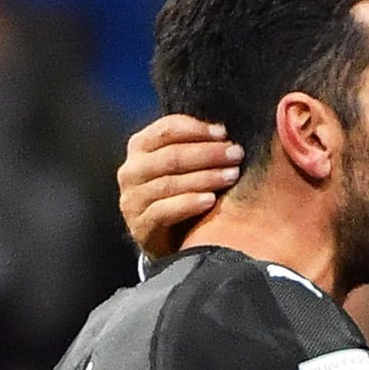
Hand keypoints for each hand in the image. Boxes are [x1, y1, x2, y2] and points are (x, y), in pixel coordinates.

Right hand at [117, 114, 243, 257]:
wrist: (170, 240)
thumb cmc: (183, 192)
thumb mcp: (186, 165)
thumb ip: (197, 145)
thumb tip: (227, 130)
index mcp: (141, 147)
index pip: (166, 129)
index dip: (196, 129)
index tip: (225, 133)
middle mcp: (132, 171)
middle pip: (170, 156)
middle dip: (208, 153)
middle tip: (236, 154)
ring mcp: (132, 199)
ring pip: (168, 183)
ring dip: (205, 177)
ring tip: (232, 176)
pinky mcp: (139, 226)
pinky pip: (163, 211)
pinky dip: (189, 203)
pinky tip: (211, 200)